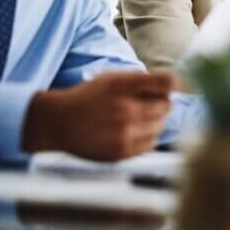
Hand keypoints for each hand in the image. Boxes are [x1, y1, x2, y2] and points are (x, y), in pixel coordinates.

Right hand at [22, 70, 173, 160]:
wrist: (58, 123)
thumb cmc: (88, 97)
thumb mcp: (112, 78)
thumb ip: (141, 79)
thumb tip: (170, 85)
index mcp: (124, 85)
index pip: (166, 82)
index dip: (170, 85)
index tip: (166, 89)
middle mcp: (126, 109)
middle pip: (166, 106)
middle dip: (162, 104)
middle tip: (150, 104)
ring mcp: (124, 132)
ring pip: (161, 125)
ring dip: (156, 121)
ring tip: (141, 118)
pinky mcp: (121, 151)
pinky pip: (151, 143)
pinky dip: (149, 136)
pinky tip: (136, 131)